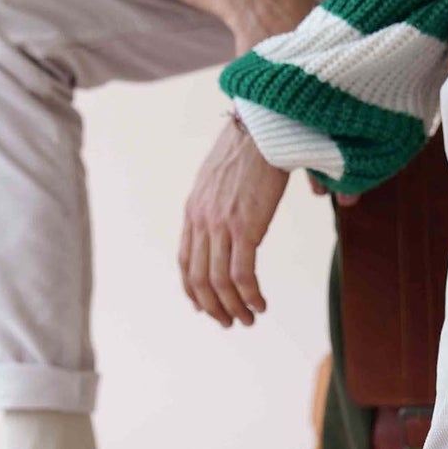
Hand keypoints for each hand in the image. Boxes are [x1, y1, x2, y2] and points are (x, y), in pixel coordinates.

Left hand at [179, 117, 287, 326]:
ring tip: (249, 319)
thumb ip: (229, 202)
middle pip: (198, 278)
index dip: (192, 290)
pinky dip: (249, 295)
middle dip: (213, 307)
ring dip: (233, 307)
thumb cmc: (252, 146)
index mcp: (194, 210)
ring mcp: (221, 225)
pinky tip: (261, 304)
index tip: (204, 306)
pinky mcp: (244, 226)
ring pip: (218, 281)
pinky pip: (241, 273)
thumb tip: (248, 217)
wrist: (263, 127)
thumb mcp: (223, 177)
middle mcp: (201, 221)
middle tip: (230, 322)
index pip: (184, 261)